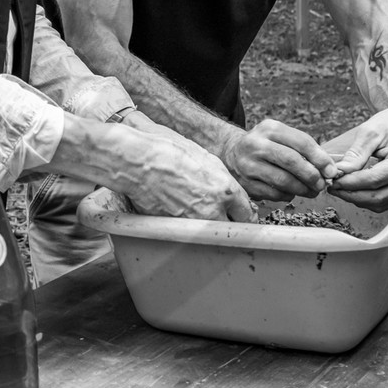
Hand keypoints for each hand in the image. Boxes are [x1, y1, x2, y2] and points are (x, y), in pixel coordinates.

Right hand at [107, 122, 255, 222]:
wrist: (139, 160)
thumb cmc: (170, 152)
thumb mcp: (208, 160)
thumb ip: (226, 182)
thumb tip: (234, 196)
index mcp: (226, 190)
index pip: (248, 215)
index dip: (245, 216)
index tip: (241, 217)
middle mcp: (212, 210)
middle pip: (233, 230)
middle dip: (231, 225)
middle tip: (226, 219)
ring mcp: (192, 222)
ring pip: (211, 235)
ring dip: (209, 228)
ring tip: (199, 215)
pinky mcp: (174, 228)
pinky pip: (188, 232)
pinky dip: (187, 226)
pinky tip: (179, 211)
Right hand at [221, 119, 339, 200]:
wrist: (231, 153)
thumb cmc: (265, 146)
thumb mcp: (281, 137)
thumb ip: (304, 149)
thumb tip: (329, 170)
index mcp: (269, 128)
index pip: (301, 142)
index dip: (320, 158)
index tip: (332, 171)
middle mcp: (255, 144)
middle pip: (292, 161)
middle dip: (312, 176)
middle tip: (322, 184)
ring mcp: (248, 164)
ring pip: (283, 180)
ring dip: (303, 189)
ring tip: (311, 191)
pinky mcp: (245, 183)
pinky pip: (274, 193)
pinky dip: (288, 195)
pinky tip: (291, 192)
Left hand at [324, 96, 387, 210]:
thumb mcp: (371, 131)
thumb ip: (356, 154)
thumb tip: (339, 172)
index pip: (373, 180)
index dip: (349, 183)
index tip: (331, 180)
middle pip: (378, 197)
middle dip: (351, 194)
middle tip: (332, 187)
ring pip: (382, 203)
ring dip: (359, 199)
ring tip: (340, 188)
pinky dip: (369, 197)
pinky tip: (355, 188)